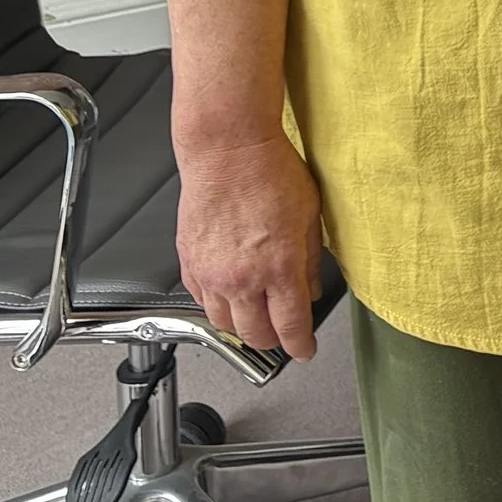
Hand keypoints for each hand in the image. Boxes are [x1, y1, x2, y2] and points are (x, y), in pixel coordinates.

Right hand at [174, 128, 323, 361]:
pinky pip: (201, 301)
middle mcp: (243, 277)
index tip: (305, 350)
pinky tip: (228, 296)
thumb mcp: (309, 215)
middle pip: (256, 334)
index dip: (301, 346)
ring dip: (242, 328)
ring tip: (255, 318)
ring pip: (224, 325)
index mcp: (279, 267)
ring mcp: (212, 274)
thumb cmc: (270, 171)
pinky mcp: (189, 263)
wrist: (227, 150)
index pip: (290, 327)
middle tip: (282, 334)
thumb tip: (311, 286)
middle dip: (273, 341)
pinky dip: (216, 307)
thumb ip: (310, 258)